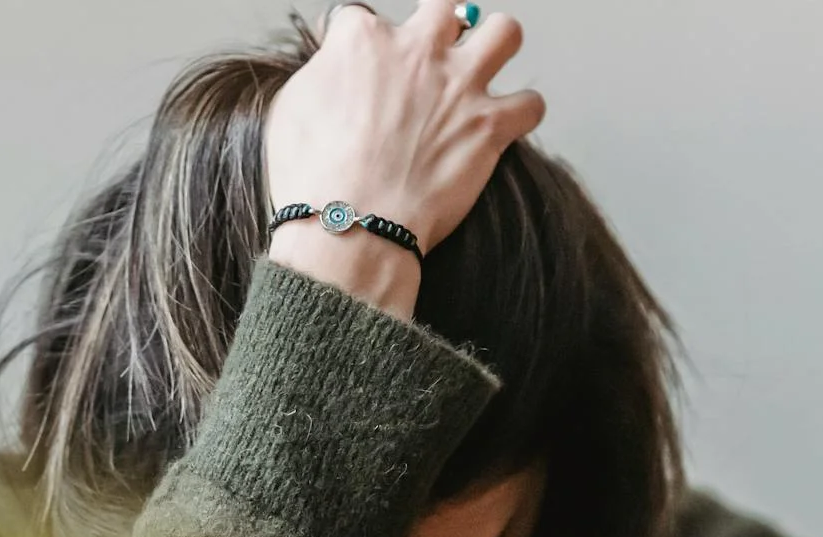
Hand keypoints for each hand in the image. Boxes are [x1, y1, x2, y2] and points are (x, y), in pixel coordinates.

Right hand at [265, 3, 543, 315]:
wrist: (347, 229)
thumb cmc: (312, 179)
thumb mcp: (291, 110)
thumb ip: (321, 75)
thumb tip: (333, 68)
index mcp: (364, 41)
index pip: (362, 18)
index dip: (358, 46)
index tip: (357, 69)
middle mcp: (418, 51)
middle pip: (444, 7)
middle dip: (439, 28)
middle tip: (430, 59)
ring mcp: (460, 86)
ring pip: (504, 33)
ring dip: (494, 49)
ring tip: (479, 76)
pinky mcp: (490, 127)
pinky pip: (530, 103)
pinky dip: (521, 113)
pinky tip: (504, 126)